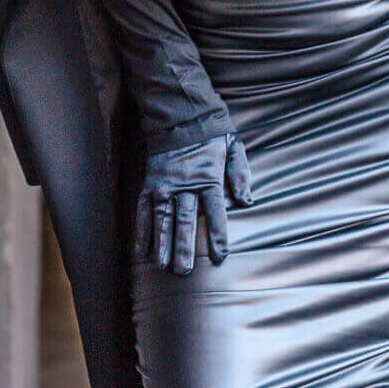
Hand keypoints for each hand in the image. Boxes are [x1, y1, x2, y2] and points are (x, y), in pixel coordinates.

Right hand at [135, 131, 252, 274]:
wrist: (180, 115)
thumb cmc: (211, 134)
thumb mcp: (233, 147)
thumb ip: (240, 173)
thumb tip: (247, 201)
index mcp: (209, 177)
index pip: (215, 212)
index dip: (217, 235)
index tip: (219, 256)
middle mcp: (186, 185)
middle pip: (186, 220)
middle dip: (185, 248)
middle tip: (184, 272)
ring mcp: (165, 185)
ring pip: (163, 219)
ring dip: (163, 244)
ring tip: (163, 266)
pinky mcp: (150, 184)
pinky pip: (144, 210)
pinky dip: (142, 230)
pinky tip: (141, 250)